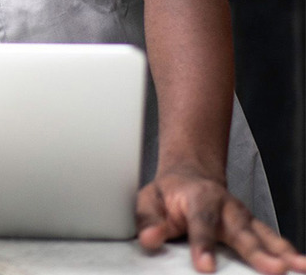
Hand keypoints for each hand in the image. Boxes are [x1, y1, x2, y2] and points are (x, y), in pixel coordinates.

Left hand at [137, 168, 305, 273]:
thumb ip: (150, 220)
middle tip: (272, 269)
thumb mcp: (150, 199)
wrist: (190, 176)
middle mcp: (228, 207)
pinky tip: (300, 266)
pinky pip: (273, 241)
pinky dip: (288, 253)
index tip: (205, 266)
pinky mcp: (254, 228)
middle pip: (242, 232)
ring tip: (298, 268)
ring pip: (265, 236)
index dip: (203, 245)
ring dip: (283, 253)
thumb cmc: (170, 192)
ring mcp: (244, 218)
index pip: (201, 224)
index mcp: (200, 198)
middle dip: (258, 253)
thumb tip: (150, 238)